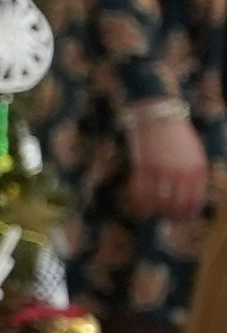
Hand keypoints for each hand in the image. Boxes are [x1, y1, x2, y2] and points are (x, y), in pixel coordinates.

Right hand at [136, 107, 208, 221]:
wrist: (157, 114)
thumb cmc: (176, 134)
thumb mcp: (194, 154)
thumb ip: (193, 175)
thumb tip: (186, 198)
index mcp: (197, 169)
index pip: (194, 202)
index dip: (186, 214)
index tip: (179, 218)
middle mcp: (181, 172)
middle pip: (176, 206)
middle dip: (168, 215)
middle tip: (162, 217)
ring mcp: (162, 170)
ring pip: (157, 203)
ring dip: (152, 212)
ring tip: (148, 213)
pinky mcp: (144, 167)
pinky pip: (140, 193)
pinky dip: (137, 204)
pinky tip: (136, 207)